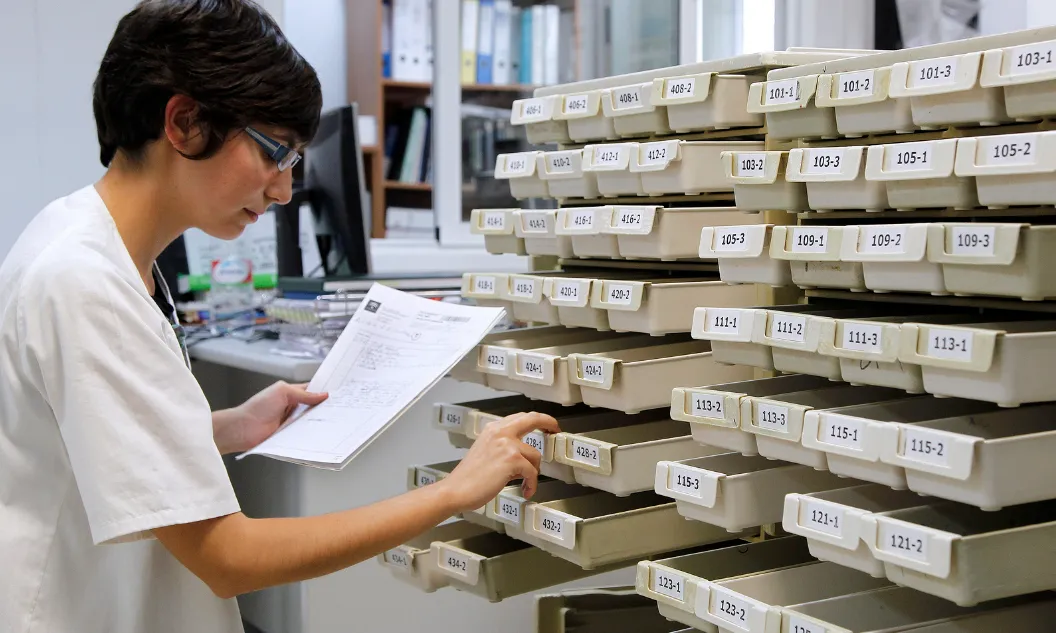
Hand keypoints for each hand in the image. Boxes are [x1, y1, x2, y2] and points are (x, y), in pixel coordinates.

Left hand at [213, 381, 328, 453]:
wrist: (243, 429)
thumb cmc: (257, 407)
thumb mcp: (282, 392)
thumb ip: (304, 394)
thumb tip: (323, 395)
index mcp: (291, 393)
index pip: (312, 390)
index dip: (324, 390)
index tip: (339, 392)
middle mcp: (293, 407)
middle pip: (315, 406)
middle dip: (326, 406)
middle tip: (342, 407)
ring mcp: (292, 422)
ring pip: (312, 420)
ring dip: (320, 420)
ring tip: (337, 420)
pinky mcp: (291, 435)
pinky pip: (305, 433)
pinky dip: (313, 433)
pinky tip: (322, 432)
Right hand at [439, 411, 558, 512]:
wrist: (456, 490)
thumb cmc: (468, 478)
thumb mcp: (484, 452)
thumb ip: (502, 447)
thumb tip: (523, 456)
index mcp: (492, 429)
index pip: (520, 417)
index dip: (537, 418)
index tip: (546, 423)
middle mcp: (500, 432)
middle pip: (532, 419)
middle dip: (548, 422)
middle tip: (555, 430)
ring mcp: (506, 444)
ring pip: (535, 455)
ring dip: (533, 472)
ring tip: (525, 483)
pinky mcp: (511, 460)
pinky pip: (532, 472)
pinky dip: (531, 484)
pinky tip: (525, 490)